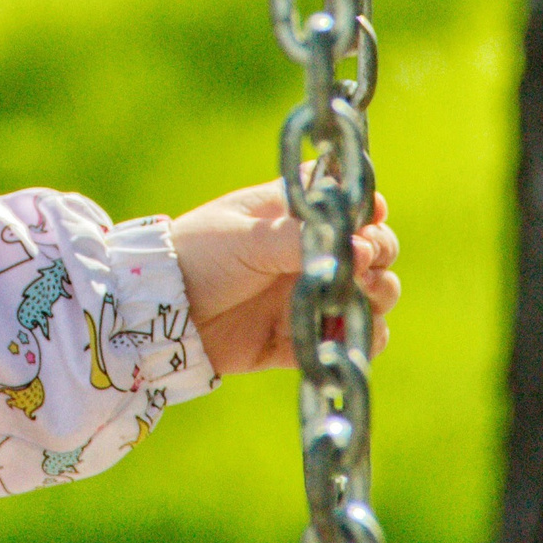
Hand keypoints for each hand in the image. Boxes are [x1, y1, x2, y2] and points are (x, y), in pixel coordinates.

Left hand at [170, 179, 400, 376]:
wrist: (161, 313)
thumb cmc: (198, 257)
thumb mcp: (248, 237)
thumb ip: (304, 238)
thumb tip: (364, 246)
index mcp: (291, 216)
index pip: (350, 204)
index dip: (368, 211)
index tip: (369, 220)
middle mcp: (307, 253)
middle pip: (375, 248)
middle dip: (380, 254)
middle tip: (362, 265)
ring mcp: (309, 294)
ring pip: (374, 293)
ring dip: (378, 295)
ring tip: (356, 296)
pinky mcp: (303, 336)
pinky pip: (351, 338)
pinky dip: (360, 338)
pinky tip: (344, 334)